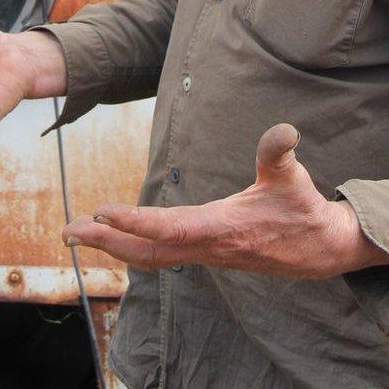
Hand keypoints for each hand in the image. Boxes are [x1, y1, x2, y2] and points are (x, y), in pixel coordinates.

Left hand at [62, 123, 388, 279]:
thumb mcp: (293, 178)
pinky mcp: (207, 254)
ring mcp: (205, 255)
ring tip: (79, 236)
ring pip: (150, 256)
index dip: (134, 222)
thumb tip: (285, 132)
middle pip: (147, 250)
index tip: (101, 212)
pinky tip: (117, 241)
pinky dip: (133, 248)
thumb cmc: (303, 211)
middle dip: (106, 242)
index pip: (169, 228)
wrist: (321, 250)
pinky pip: (161, 255)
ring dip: (113, 247)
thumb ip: (281, 154)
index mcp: (222, 229)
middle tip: (68, 231)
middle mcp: (208, 248)